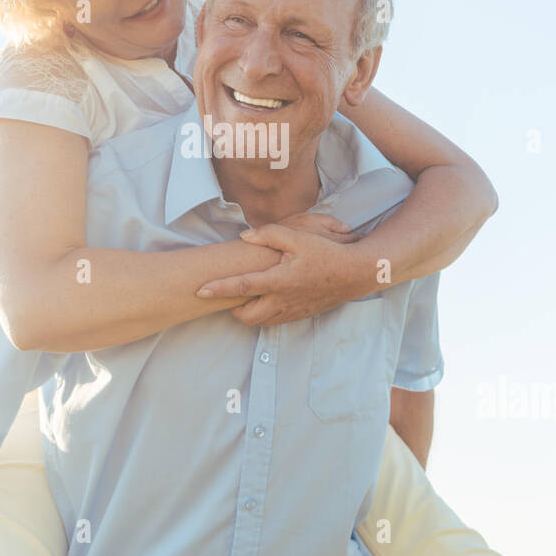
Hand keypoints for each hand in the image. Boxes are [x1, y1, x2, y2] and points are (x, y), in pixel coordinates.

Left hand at [195, 216, 369, 326]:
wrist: (355, 273)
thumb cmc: (327, 252)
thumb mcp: (299, 237)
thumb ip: (269, 234)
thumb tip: (244, 236)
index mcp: (279, 280)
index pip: (241, 286)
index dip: (218, 288)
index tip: (199, 290)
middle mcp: (283, 300)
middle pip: (246, 315)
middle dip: (232, 309)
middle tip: (226, 294)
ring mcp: (293, 310)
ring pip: (260, 321)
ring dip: (247, 313)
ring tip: (244, 297)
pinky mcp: (301, 314)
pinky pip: (275, 321)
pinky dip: (264, 314)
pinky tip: (265, 300)